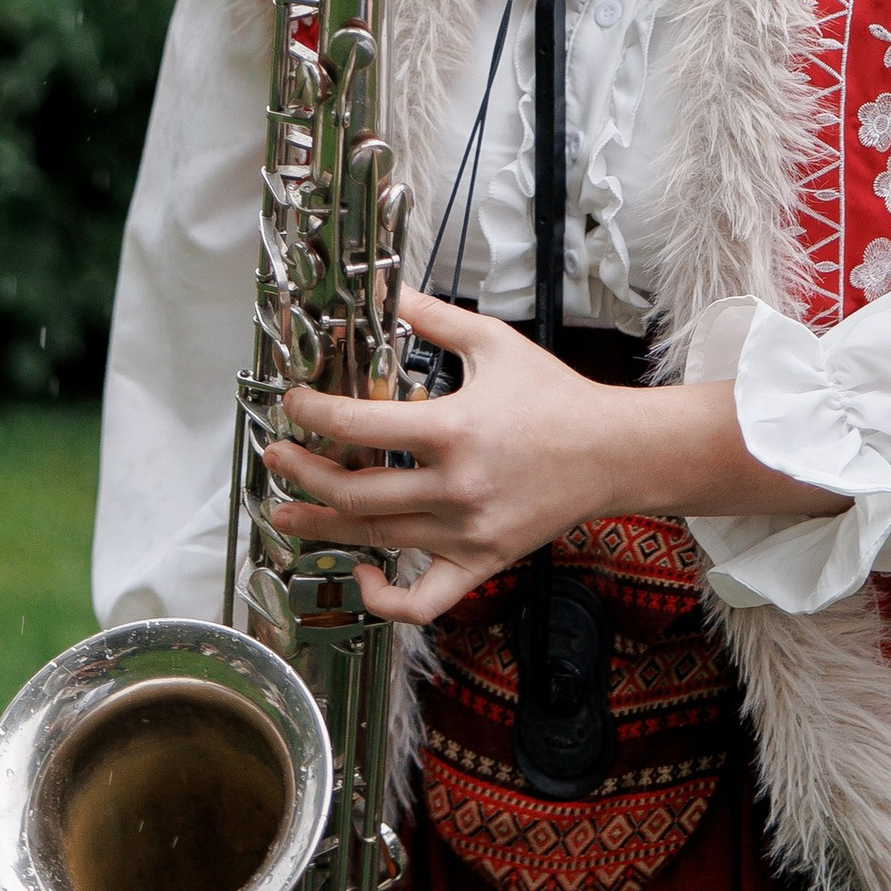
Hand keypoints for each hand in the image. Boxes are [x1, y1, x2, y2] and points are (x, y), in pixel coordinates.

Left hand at [258, 292, 837, 629]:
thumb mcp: (493, 343)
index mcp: (455, 429)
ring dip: (320, 527)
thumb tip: (388, 290)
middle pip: (353, 493)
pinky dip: (383, 598)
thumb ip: (433, 317)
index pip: (358, 427)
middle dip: (302, 475)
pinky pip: (422, 600)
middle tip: (277, 458)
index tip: (294, 403)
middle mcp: (456, 488)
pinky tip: (359, 574)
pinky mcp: (481, 562)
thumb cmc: (556, 397)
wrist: (614, 452)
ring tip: (284, 512)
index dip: (312, 414)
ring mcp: (467, 533)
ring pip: (374, 539)